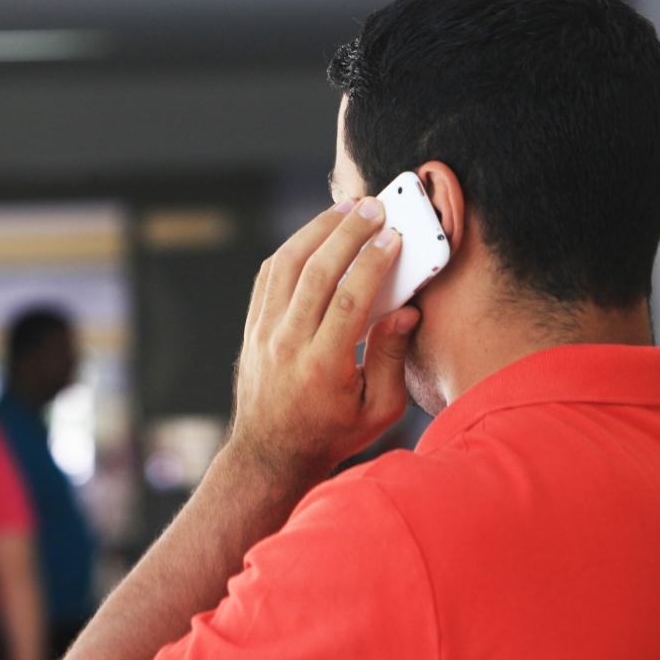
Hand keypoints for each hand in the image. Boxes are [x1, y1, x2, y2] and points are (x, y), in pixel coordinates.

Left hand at [229, 197, 420, 479]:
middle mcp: (287, 345)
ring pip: (287, 265)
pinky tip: (316, 234)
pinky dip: (292, 249)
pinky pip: (269, 275)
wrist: (270, 453)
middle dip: (348, 231)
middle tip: (373, 207)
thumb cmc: (330, 433)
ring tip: (346, 209)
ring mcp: (263, 333)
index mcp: (323, 367)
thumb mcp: (379, 410)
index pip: (349, 300)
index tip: (393, 236)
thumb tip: (407, 310)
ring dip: (317, 230)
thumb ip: (394, 358)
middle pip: (316, 272)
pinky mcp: (252, 327)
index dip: (373, 262)